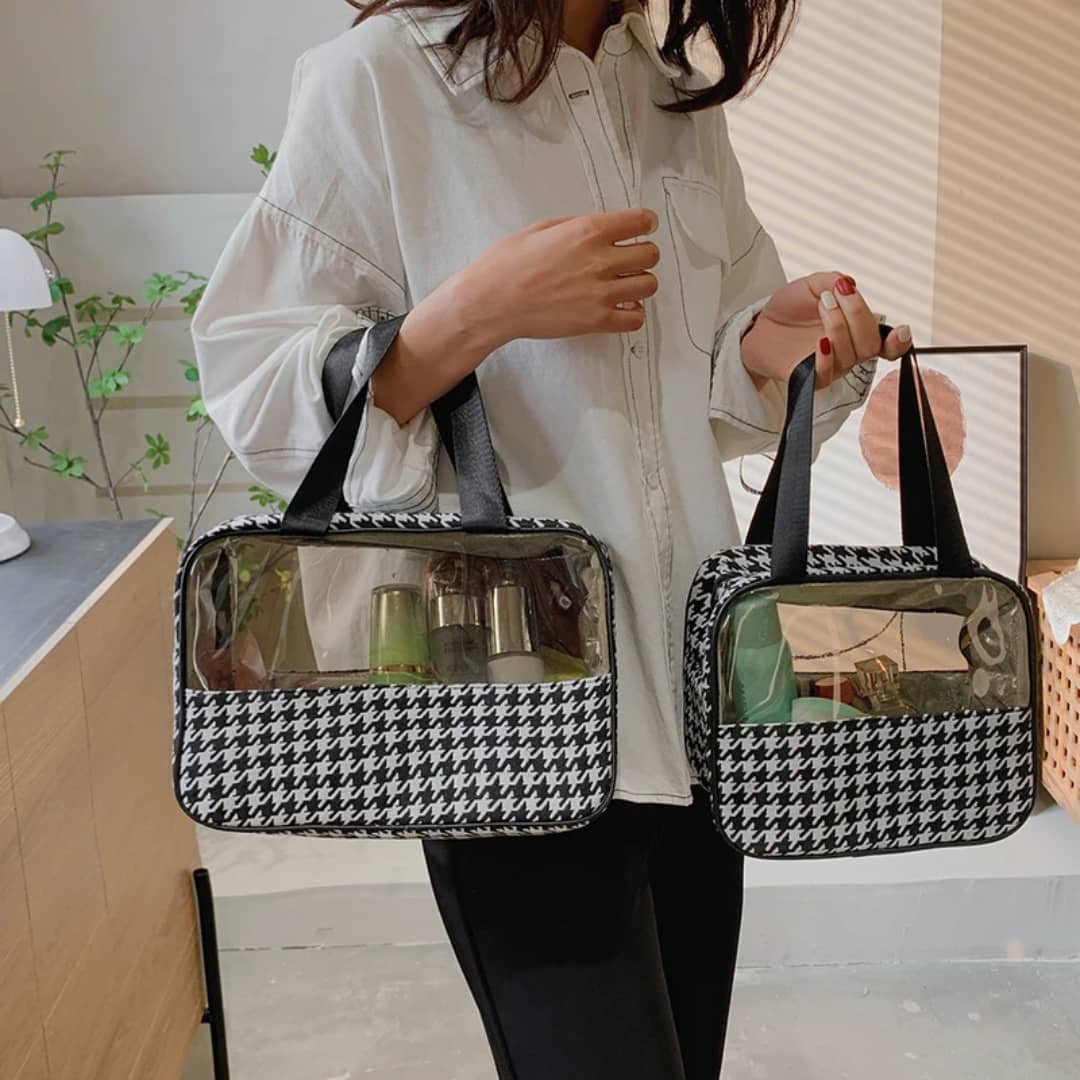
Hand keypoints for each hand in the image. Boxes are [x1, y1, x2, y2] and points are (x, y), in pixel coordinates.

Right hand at [448, 208, 660, 350]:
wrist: (492, 302)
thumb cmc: (507, 264)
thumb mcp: (541, 228)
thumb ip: (576, 226)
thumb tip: (599, 230)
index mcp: (588, 231)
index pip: (641, 221)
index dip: (645, 224)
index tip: (642, 229)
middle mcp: (600, 260)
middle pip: (651, 254)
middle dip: (642, 255)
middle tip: (627, 261)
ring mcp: (601, 293)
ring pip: (649, 285)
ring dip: (639, 284)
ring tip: (622, 286)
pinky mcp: (597, 321)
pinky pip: (636, 319)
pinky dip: (632, 314)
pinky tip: (619, 308)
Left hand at [740, 271, 911, 389]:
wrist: (759, 327)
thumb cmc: (789, 309)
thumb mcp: (811, 285)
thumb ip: (832, 280)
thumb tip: (849, 283)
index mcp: (856, 330)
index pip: (887, 343)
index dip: (899, 342)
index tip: (902, 330)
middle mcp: (848, 351)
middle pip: (870, 343)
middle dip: (857, 313)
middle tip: (837, 294)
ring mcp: (831, 366)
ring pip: (850, 355)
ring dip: (839, 326)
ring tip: (822, 305)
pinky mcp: (810, 378)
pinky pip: (826, 374)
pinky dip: (827, 357)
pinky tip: (821, 341)